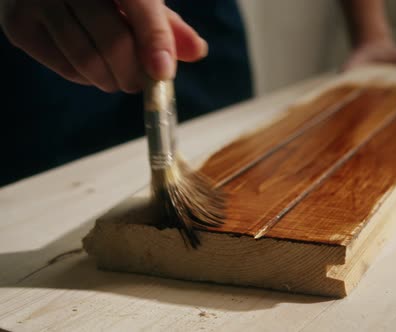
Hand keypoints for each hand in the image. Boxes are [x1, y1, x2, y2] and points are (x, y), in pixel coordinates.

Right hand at [0, 0, 207, 92]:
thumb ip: (165, 24)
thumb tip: (197, 51)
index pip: (139, 4)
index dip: (154, 40)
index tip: (163, 73)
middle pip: (113, 42)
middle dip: (135, 73)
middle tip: (144, 82)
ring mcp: (34, 0)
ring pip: (87, 61)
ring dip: (113, 81)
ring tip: (122, 77)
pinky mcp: (18, 25)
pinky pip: (65, 68)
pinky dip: (88, 77)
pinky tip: (95, 66)